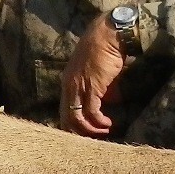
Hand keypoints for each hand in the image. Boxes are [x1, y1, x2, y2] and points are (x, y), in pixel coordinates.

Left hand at [61, 14, 125, 136]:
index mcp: (68, 81)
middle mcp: (69, 85)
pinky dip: (98, 121)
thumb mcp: (98, 72)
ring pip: (77, 117)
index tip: (84, 133)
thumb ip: (100, 88)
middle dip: (79, 132)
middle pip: (67, 117)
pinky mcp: (91, 87)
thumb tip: (109, 101)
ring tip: (102, 132)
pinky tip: (107, 124)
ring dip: (90, 129)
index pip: (64, 109)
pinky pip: (91, 111)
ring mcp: (78, 86)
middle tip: (92, 139)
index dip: (72, 124)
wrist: (109, 34)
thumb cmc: (105, 49)